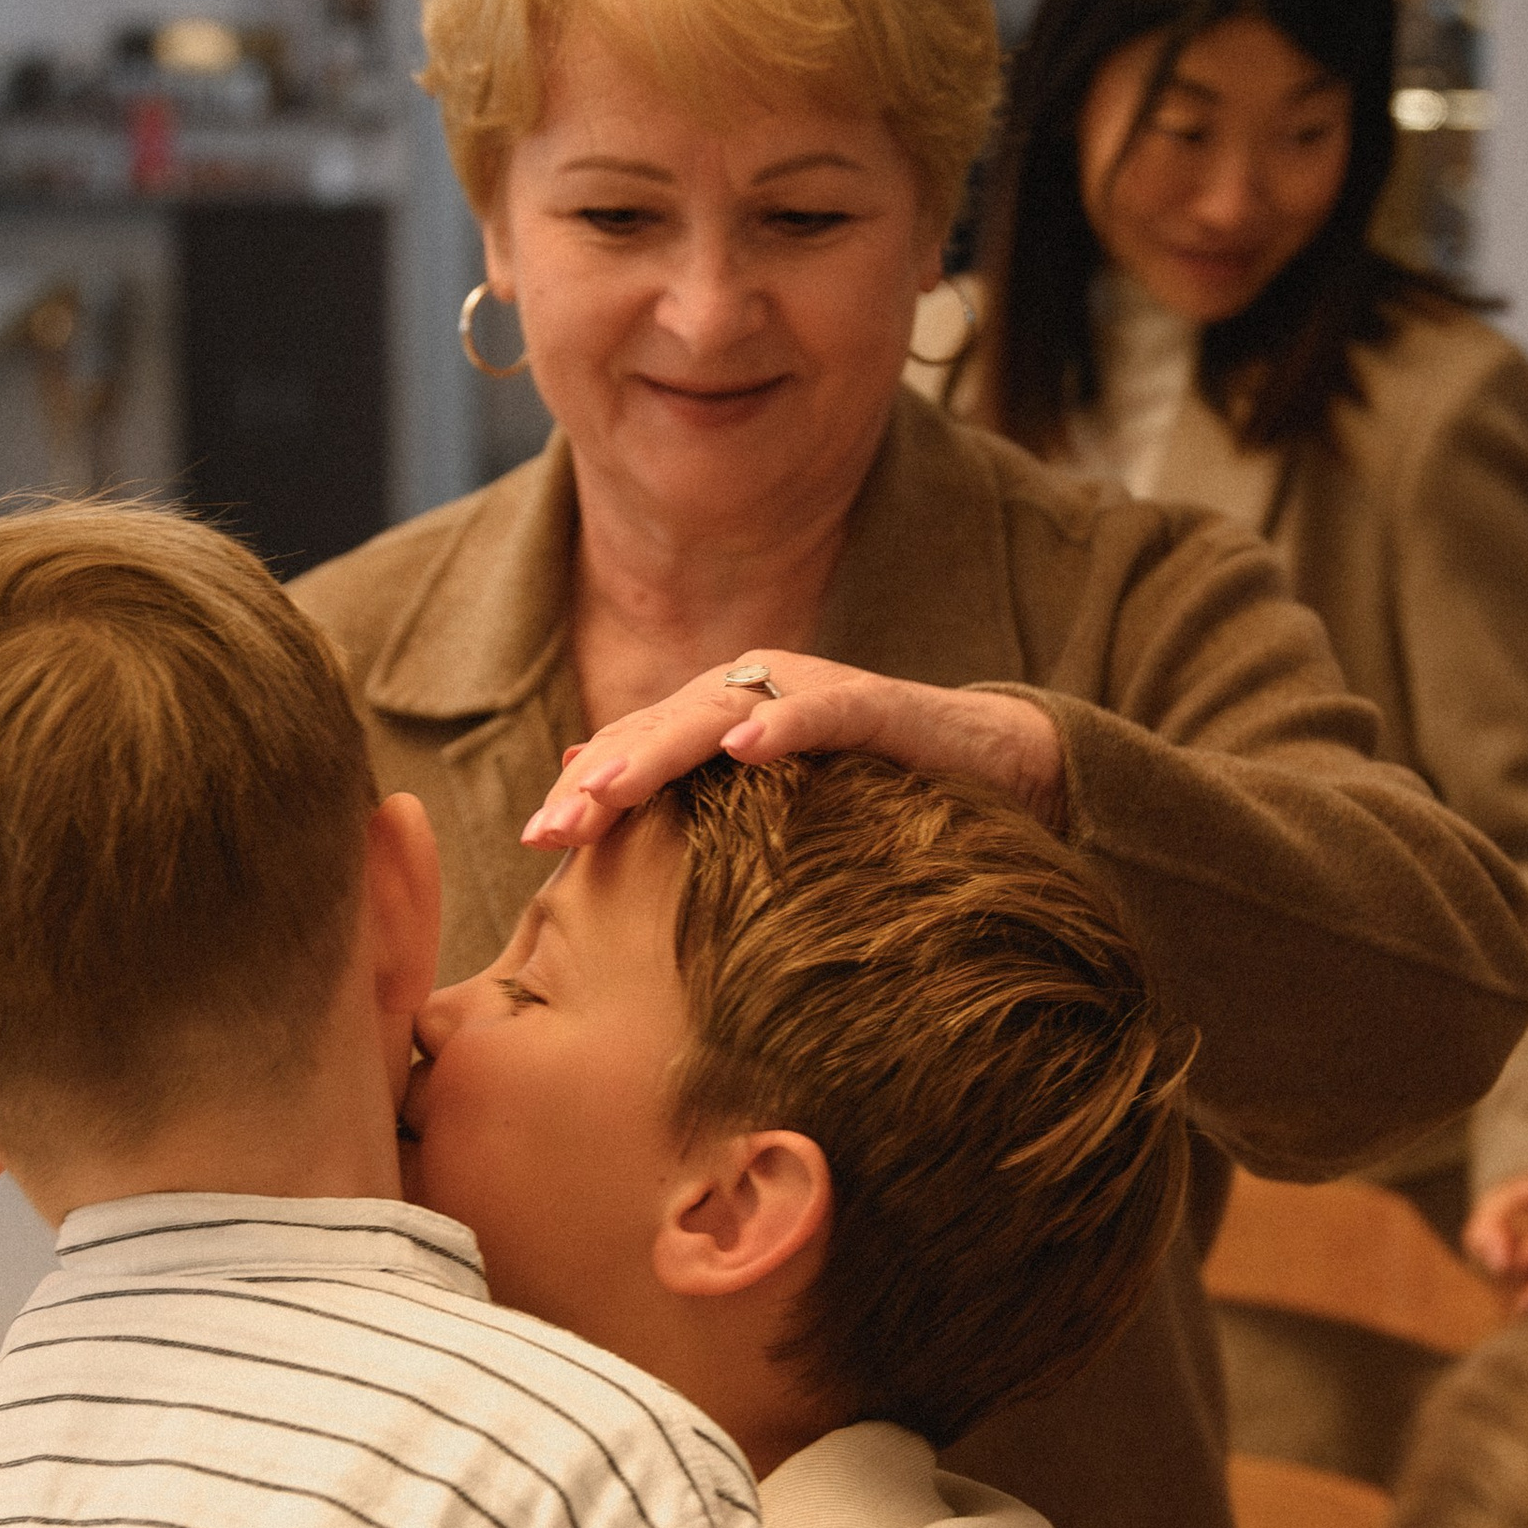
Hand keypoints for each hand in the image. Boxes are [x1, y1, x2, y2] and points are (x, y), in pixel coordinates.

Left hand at [522, 655, 1065, 847]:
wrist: (994, 763)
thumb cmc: (874, 790)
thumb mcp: (767, 796)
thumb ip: (681, 782)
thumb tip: (581, 772)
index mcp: (723, 712)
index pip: (637, 746)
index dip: (584, 787)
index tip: (534, 839)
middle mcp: (757, 688)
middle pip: (660, 728)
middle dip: (600, 779)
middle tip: (548, 831)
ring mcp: (815, 691)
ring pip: (721, 714)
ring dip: (661, 751)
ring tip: (608, 792)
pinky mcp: (877, 707)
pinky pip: (822, 712)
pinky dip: (784, 726)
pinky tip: (743, 749)